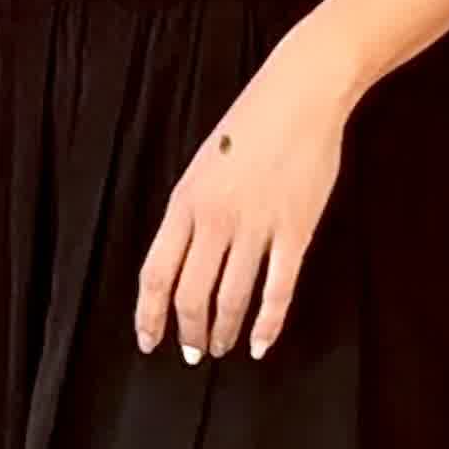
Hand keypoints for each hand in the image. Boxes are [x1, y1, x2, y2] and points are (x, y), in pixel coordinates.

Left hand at [137, 34, 357, 362]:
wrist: (299, 96)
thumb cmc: (249, 125)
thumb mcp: (201, 167)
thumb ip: (190, 214)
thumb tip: (182, 261)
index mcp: (185, 203)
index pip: (156, 273)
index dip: (149, 315)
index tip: (149, 340)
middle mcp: (215, 220)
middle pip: (191, 295)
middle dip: (190, 332)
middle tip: (194, 353)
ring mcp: (256, 227)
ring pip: (232, 298)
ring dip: (225, 331)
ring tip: (224, 348)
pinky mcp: (295, 231)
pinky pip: (277, 289)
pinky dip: (268, 324)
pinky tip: (261, 342)